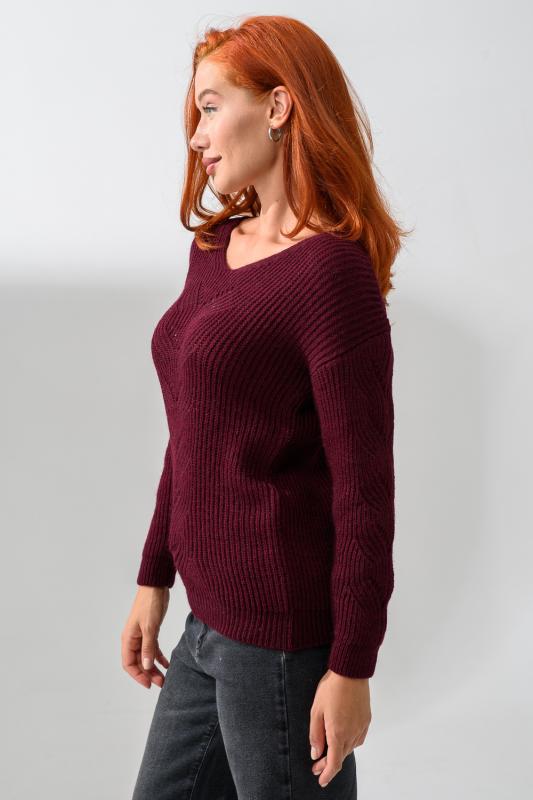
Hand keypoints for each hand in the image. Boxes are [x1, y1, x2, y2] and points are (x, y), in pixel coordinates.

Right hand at [121, 586, 169, 688]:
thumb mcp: (149, 627)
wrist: (156, 587)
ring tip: (165, 678)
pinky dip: (159, 657)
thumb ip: (148, 647)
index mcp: (128, 639)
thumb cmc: (149, 604)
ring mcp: (142, 636)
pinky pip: (153, 649)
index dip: (138, 676)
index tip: (149, 684)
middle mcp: (133, 639)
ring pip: (146, 657)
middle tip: (161, 683)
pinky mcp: (151, 632)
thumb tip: (146, 666)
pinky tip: (167, 664)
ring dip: (154, 668)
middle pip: (138, 662)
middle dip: (149, 674)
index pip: (128, 664)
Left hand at [309, 670, 370, 787]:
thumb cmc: (331, 688)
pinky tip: (342, 738)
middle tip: (317, 764)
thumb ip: (315, 734)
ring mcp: (361, 727)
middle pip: (341, 756)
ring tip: (328, 750)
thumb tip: (315, 753)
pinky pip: (358, 738)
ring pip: (350, 748)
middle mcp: (352, 734)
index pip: (334, 763)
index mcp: (338, 733)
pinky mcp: (366, 720)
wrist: (351, 672)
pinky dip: (349, 743)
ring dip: (339, 752)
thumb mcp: (316, 710)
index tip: (321, 780)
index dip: (327, 774)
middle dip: (329, 763)